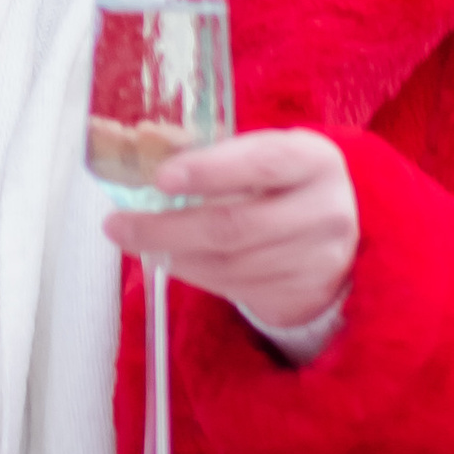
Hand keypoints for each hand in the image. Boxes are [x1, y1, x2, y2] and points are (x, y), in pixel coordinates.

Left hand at [106, 129, 358, 333]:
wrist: (335, 242)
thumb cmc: (284, 188)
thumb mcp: (266, 158)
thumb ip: (219, 159)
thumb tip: (144, 167)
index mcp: (314, 160)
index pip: (263, 163)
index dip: (209, 171)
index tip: (160, 178)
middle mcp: (325, 210)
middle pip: (235, 226)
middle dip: (167, 227)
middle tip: (118, 225)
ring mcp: (317, 259)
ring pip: (227, 264)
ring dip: (172, 254)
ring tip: (138, 240)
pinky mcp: (302, 294)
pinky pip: (233, 287)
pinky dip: (192, 272)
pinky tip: (172, 258)